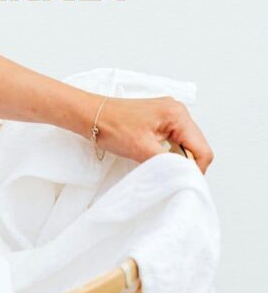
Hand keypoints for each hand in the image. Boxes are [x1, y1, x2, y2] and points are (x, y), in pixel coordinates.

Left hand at [92, 96, 213, 172]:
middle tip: (169, 175)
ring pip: (187, 144)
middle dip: (186, 163)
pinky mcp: (161, 119)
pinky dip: (170, 151)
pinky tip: (157, 157)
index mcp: (178, 115)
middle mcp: (178, 111)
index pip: (202, 150)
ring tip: (160, 165)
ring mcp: (170, 114)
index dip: (195, 170)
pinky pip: (175, 139)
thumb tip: (185, 176)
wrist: (91, 115)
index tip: (180, 182)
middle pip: (197, 146)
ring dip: (178, 158)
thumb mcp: (142, 149)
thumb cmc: (112, 127)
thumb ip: (168, 163)